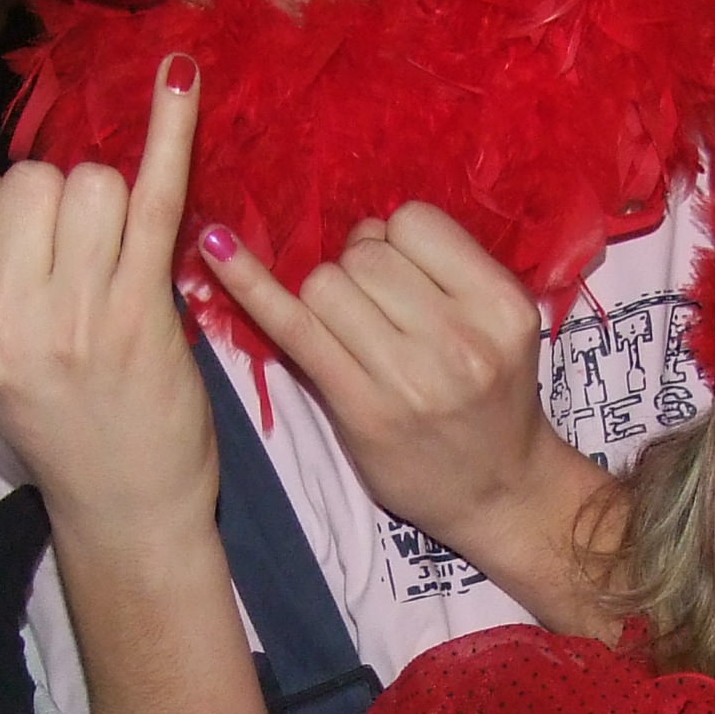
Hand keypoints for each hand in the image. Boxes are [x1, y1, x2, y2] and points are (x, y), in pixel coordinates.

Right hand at [0, 58, 211, 531]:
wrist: (125, 506)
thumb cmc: (63, 424)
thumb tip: (9, 180)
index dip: (11, 203)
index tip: (39, 247)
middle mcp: (1, 327)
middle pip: (30, 181)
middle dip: (64, 201)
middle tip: (87, 265)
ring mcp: (72, 322)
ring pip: (88, 182)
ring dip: (111, 202)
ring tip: (119, 262)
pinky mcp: (141, 316)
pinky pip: (153, 197)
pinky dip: (170, 132)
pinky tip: (180, 80)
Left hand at [202, 202, 588, 580]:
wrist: (498, 491)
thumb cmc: (491, 398)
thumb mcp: (498, 325)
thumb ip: (444, 272)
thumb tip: (359, 227)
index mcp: (500, 304)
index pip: (414, 222)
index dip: (394, 239)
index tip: (399, 272)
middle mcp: (460, 339)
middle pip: (365, 255)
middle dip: (358, 269)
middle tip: (376, 313)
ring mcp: (409, 377)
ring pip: (325, 283)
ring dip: (326, 296)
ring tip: (354, 334)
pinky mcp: (360, 408)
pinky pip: (292, 326)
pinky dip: (248, 283)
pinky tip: (214, 246)